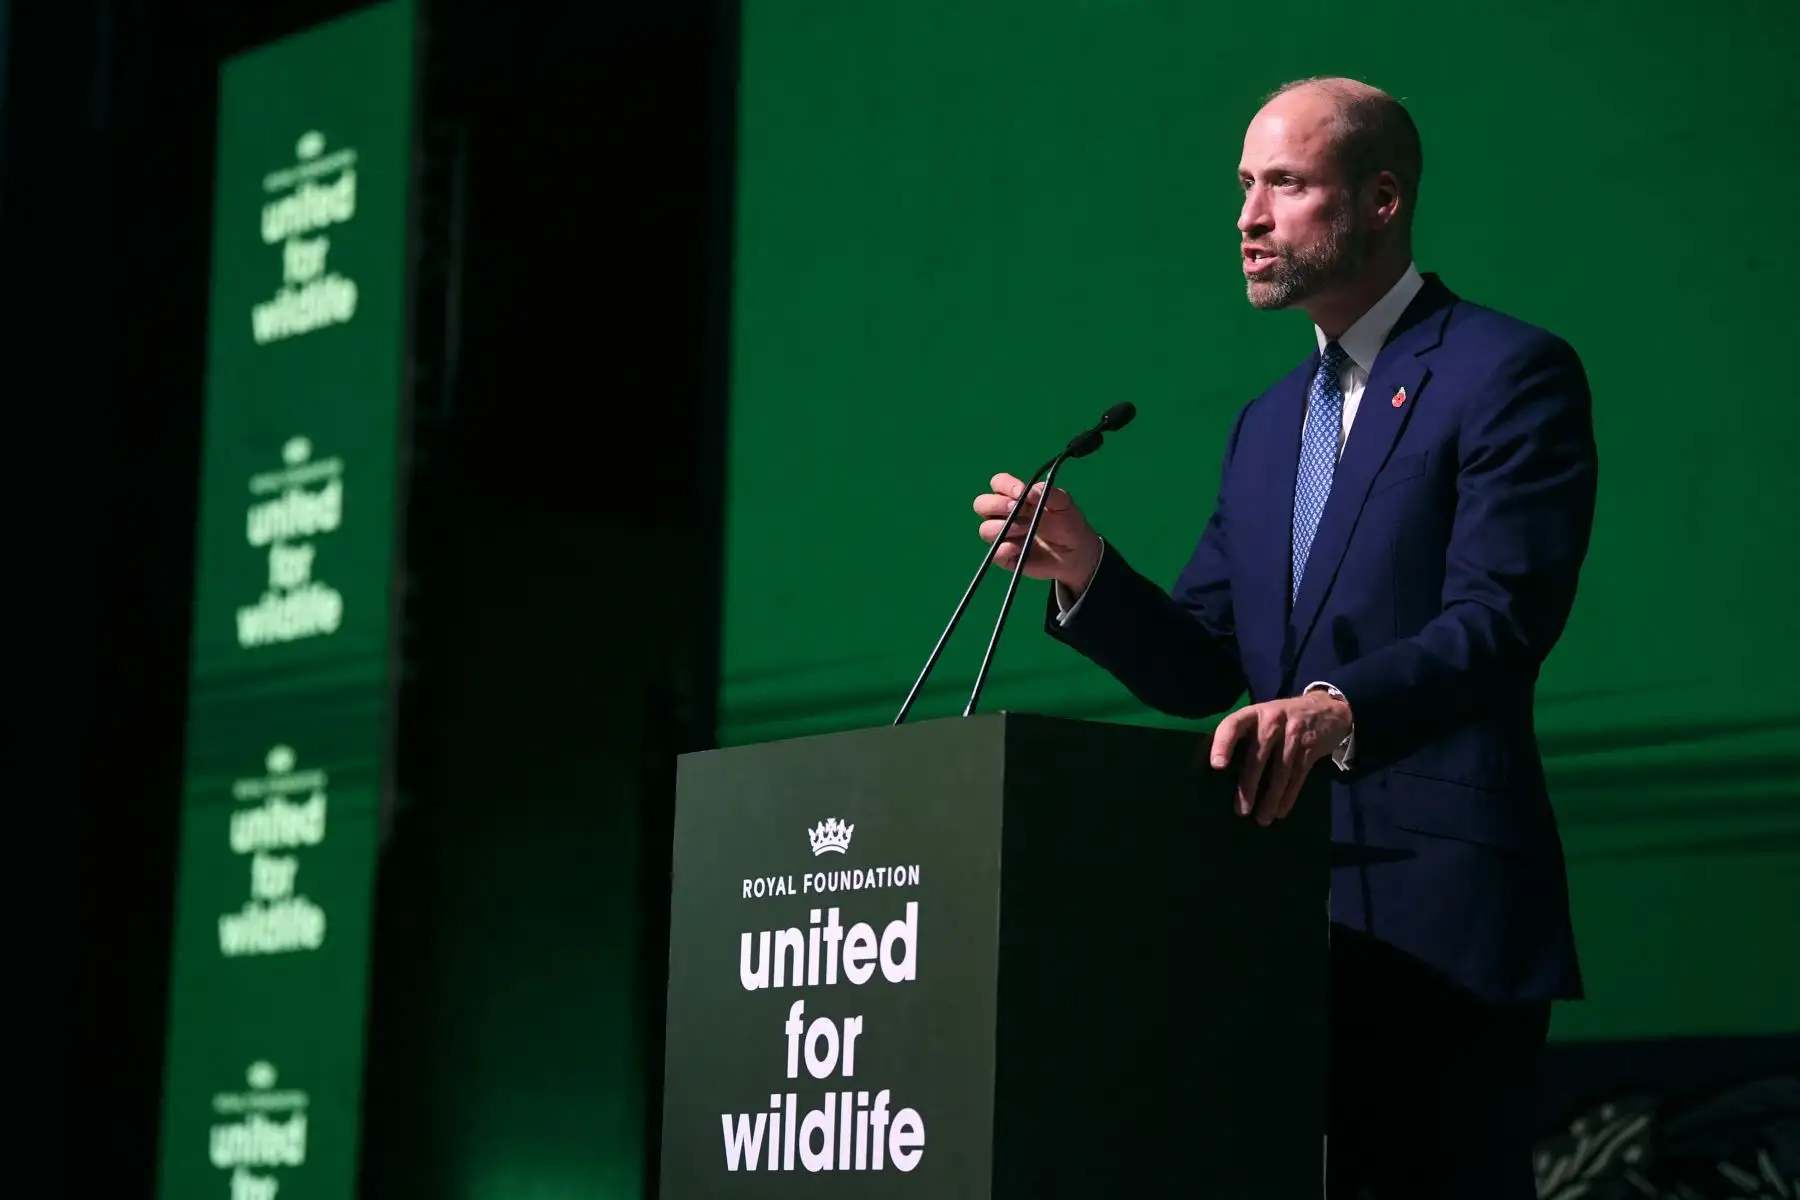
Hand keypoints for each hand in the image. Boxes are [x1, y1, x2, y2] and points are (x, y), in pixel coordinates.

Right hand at [971, 473, 1102, 590]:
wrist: (1076, 552)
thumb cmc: (1067, 522)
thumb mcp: (1064, 503)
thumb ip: (1047, 493)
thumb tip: (1029, 492)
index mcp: (1015, 496)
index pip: (998, 483)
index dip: (1005, 485)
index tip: (1021, 492)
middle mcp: (1003, 514)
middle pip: (981, 504)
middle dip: (996, 505)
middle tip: (1016, 509)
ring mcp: (1003, 536)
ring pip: (985, 529)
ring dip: (1004, 527)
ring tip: (1028, 529)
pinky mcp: (1005, 556)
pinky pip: (994, 553)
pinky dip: (1005, 549)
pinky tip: (1021, 547)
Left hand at [1208, 692, 1351, 825]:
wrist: (1326, 709)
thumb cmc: (1281, 719)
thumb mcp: (1262, 717)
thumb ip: (1245, 736)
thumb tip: (1221, 772)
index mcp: (1253, 714)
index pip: (1233, 725)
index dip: (1223, 744)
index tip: (1217, 766)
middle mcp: (1272, 721)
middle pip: (1258, 756)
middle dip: (1248, 786)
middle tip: (1241, 811)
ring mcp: (1293, 734)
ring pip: (1280, 771)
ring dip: (1270, 798)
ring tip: (1262, 819)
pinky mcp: (1310, 748)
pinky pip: (1298, 776)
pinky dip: (1289, 796)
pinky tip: (1280, 811)